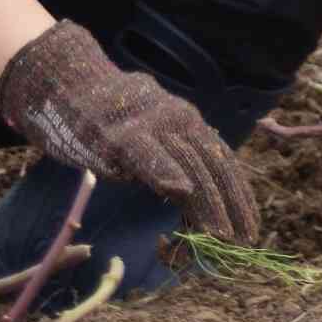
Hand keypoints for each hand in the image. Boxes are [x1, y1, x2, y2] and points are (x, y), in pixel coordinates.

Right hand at [0, 20, 259, 241]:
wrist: (69, 81)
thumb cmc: (110, 118)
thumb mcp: (150, 138)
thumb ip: (170, 160)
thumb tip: (187, 196)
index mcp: (189, 123)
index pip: (224, 162)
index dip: (239, 196)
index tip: (252, 228)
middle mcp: (179, 120)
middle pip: (214, 165)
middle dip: (232, 205)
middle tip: (246, 240)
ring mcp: (151, 124)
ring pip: (188, 162)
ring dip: (207, 201)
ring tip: (221, 233)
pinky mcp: (119, 133)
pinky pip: (146, 152)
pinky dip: (164, 169)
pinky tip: (180, 189)